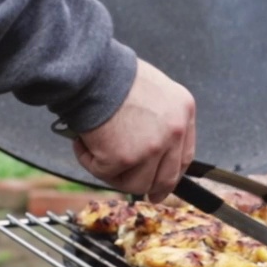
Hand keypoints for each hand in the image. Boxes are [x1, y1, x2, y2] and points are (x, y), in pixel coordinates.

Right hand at [72, 59, 195, 201]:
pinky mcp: (123, 158)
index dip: (172, 174)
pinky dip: (89, 161)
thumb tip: (148, 143)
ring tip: (98, 151)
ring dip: (115, 174)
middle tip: (146, 196)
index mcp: (183, 112)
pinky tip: (82, 141)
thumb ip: (160, 117)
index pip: (184, 156)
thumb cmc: (114, 74)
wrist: (92, 70)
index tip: (163, 186)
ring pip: (136, 184)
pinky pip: (104, 174)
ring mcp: (151, 148)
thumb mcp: (155, 90)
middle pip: (167, 177)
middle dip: (154, 189)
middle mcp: (174, 132)